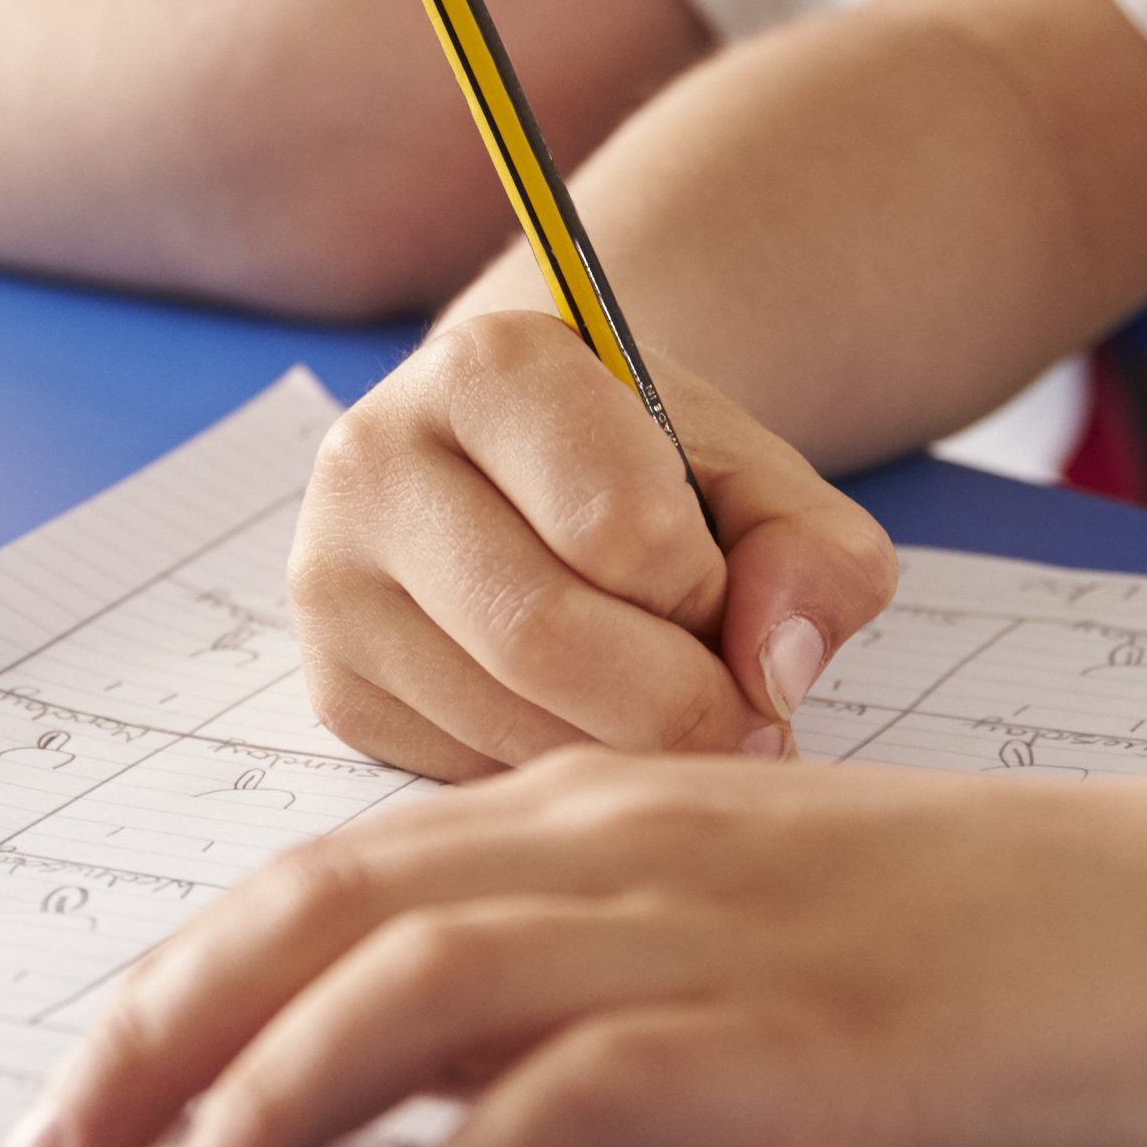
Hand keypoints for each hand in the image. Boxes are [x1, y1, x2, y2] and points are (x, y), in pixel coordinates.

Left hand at [0, 750, 1146, 1146]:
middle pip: (309, 919)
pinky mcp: (790, 1040)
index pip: (323, 878)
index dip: (173, 986)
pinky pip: (575, 1097)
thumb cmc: (1002, 940)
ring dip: (261, 1115)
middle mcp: (618, 847)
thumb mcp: (755, 908)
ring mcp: (703, 936)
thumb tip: (420, 1092)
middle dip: (147, 1044)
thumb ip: (591, 961)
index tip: (79, 1097)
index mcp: (596, 807)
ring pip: (401, 995)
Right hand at [291, 311, 901, 777]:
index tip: (721, 593)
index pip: (620, 531)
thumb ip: (815, 553)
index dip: (707, 593)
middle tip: (744, 722)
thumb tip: (776, 671)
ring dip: (621, 755)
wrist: (532, 474)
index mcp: (487, 368)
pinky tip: (585, 726)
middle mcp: (374, 460)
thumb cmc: (651, 475)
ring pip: (502, 725)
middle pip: (544, 639)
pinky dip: (552, 777)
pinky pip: (463, 778)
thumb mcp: (760, 481)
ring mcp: (331, 579)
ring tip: (667, 714)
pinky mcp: (331, 684)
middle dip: (675, 706)